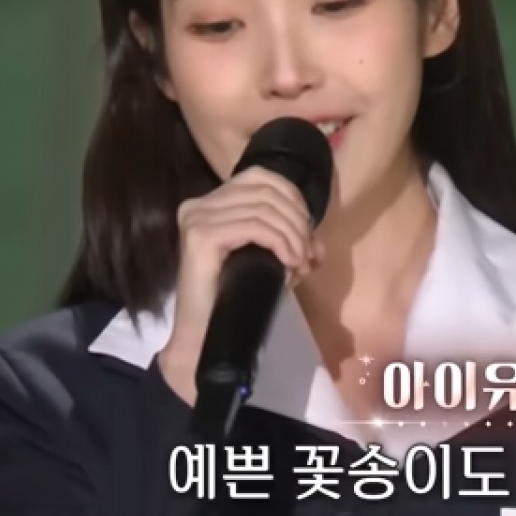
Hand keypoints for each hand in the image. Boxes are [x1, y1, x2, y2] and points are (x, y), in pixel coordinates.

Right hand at [157, 167, 319, 404]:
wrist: (203, 337)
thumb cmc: (233, 300)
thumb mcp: (267, 263)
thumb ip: (290, 244)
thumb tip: (319, 245)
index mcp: (211, 202)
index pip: (261, 177)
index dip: (293, 197)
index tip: (307, 233)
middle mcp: (199, 204)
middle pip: (266, 191)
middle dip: (297, 220)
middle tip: (308, 254)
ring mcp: (197, 218)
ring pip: (264, 209)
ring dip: (293, 236)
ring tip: (301, 263)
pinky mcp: (200, 235)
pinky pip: (255, 227)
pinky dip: (281, 242)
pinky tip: (290, 262)